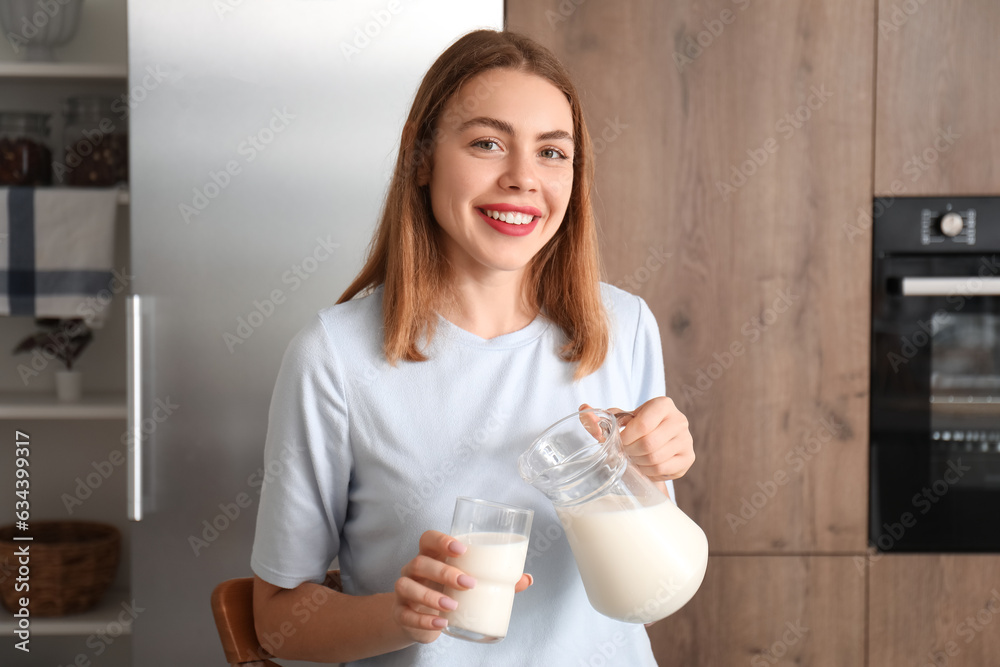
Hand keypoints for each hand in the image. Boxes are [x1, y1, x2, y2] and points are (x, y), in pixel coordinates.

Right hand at [391, 530, 532, 643]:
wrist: (418, 618)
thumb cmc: (447, 591)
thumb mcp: (467, 583)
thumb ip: (496, 580)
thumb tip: (527, 579)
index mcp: (430, 555)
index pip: (428, 538)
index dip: (441, 540)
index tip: (462, 550)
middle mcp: (412, 569)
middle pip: (419, 562)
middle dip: (444, 572)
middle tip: (468, 583)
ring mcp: (403, 591)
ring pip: (407, 586)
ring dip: (431, 596)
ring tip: (454, 606)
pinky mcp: (400, 613)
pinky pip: (406, 614)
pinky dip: (423, 619)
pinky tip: (441, 622)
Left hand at [581, 397, 693, 481]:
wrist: (657, 442)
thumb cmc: (634, 429)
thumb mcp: (619, 421)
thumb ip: (600, 417)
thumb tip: (584, 409)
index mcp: (663, 404)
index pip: (644, 424)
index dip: (626, 437)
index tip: (620, 441)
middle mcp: (679, 420)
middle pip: (649, 443)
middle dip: (631, 451)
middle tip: (625, 453)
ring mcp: (686, 440)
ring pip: (656, 458)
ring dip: (639, 462)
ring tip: (634, 458)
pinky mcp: (688, 458)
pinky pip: (663, 469)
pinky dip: (648, 471)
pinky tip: (644, 465)